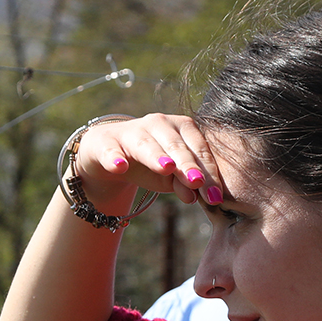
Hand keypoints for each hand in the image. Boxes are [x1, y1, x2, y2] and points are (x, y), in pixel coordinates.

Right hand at [73, 114, 221, 209]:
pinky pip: (111, 150)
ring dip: (157, 156)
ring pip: (146, 144)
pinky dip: (114, 158)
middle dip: (188, 165)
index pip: (199, 151)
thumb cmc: (151, 163)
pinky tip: (120, 167)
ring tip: (167, 168)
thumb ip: (185, 184)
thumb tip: (194, 196)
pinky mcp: (106, 142)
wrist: (110, 154)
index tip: (215, 197)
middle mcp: (159, 123)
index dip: (208, 174)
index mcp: (183, 128)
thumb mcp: (172, 178)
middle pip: (176, 146)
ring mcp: (132, 131)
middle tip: (197, 182)